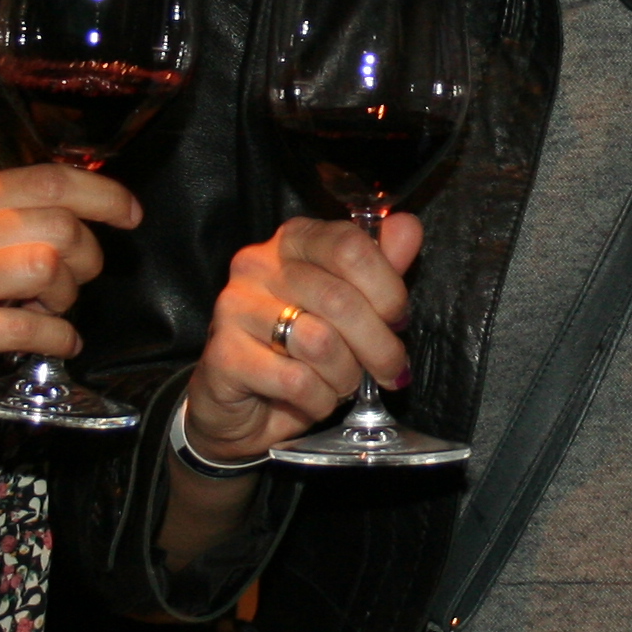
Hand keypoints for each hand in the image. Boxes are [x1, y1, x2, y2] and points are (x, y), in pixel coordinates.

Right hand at [0, 163, 142, 439]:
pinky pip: (24, 327)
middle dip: (86, 258)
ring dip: (66, 296)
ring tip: (54, 312)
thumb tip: (91, 210)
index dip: (100, 194)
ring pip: (44, 266)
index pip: (45, 178)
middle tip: (73, 285)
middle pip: (55, 224)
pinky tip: (58, 344)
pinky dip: (58, 338)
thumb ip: (14, 223)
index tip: (130, 214)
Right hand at [183, 214, 425, 462]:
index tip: (398, 321)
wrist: (241, 403)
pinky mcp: (223, 356)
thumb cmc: (300, 350)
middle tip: (390, 370)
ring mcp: (235, 308)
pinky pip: (295, 381)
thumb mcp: (349, 305)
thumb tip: (408, 227)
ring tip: (343, 384)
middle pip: (339, 299)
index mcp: (292, 240)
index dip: (387, 290)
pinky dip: (319, 400)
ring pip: (319, 342)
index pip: (349, 246)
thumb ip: (378, 266)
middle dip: (378, 345)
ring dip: (345, 376)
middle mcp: (257, 265)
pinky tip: (315, 400)